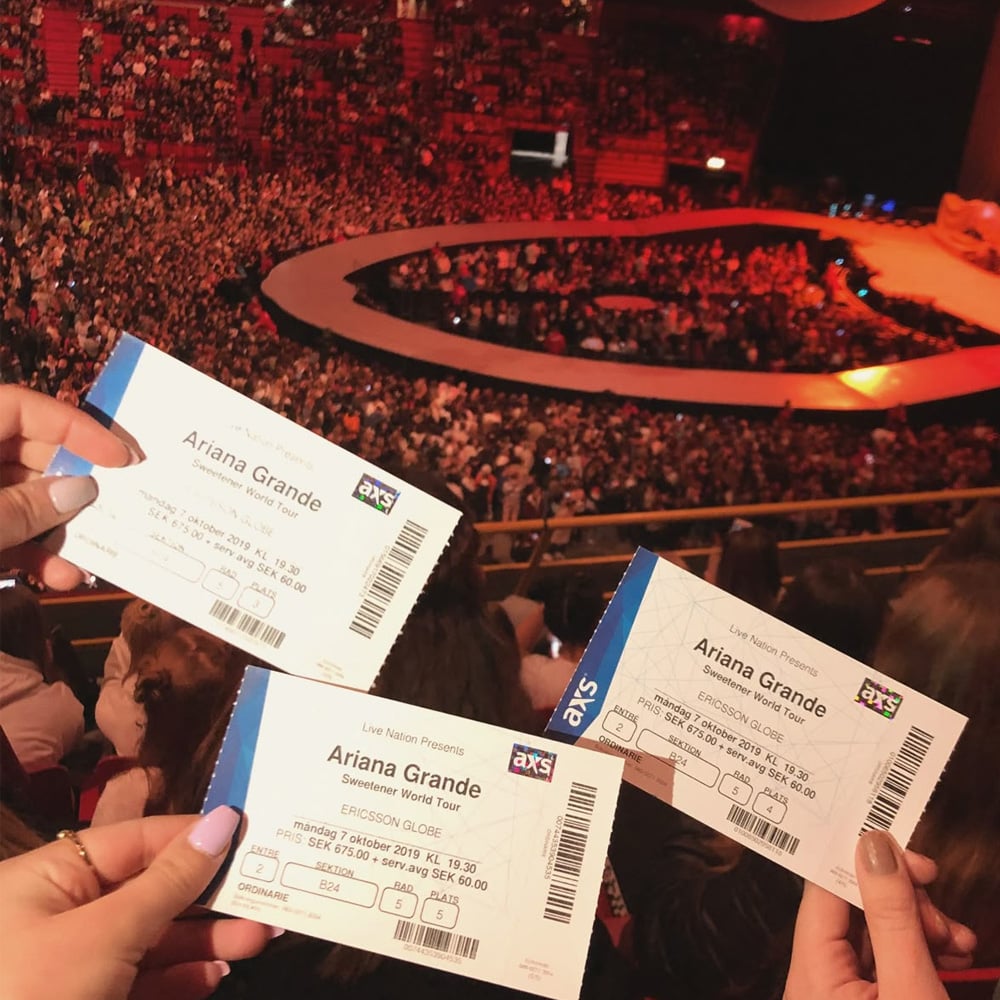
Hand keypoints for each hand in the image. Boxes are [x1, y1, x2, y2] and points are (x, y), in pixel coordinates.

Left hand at [0, 384, 133, 587]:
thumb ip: (26, 507)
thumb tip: (82, 491)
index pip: (24, 408)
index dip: (76, 429)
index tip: (122, 460)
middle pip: (29, 455)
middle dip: (72, 490)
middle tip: (113, 510)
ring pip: (20, 500)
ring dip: (57, 532)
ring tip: (85, 562)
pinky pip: (4, 530)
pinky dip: (30, 552)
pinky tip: (55, 578)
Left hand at [0, 807, 277, 999]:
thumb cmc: (37, 993)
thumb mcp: (106, 933)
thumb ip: (170, 880)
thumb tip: (223, 820)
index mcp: (49, 880)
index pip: (135, 840)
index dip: (193, 836)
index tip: (251, 834)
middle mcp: (60, 916)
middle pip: (150, 891)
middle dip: (210, 896)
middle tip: (266, 895)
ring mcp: (73, 967)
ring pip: (152, 940)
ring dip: (206, 941)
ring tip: (258, 939)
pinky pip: (142, 981)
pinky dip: (181, 979)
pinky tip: (215, 976)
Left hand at [785, 831, 976, 999]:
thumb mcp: (910, 986)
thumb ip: (891, 917)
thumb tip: (873, 847)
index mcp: (811, 974)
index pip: (822, 890)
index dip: (862, 862)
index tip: (902, 848)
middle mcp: (817, 980)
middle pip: (853, 910)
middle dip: (903, 902)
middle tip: (941, 913)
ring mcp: (843, 993)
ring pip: (877, 934)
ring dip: (921, 928)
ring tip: (958, 941)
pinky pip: (888, 962)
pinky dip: (921, 953)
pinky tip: (953, 954)